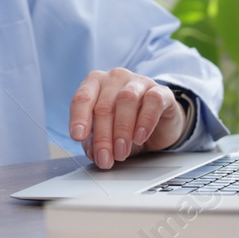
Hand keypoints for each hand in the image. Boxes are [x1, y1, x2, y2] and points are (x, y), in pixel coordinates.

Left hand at [69, 68, 188, 168]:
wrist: (159, 124)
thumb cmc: (126, 124)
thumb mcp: (106, 134)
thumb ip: (95, 142)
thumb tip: (93, 153)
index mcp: (95, 83)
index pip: (82, 98)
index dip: (79, 118)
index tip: (77, 136)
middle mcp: (115, 78)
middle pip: (104, 106)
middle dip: (103, 136)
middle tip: (105, 158)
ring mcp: (138, 82)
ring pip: (126, 100)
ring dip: (122, 130)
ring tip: (122, 152)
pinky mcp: (160, 91)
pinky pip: (153, 101)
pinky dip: (145, 121)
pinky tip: (140, 137)